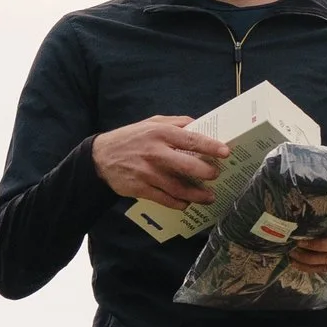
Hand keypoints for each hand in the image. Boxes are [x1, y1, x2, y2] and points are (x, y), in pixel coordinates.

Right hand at [94, 115, 229, 202]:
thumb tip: (201, 124)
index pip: (190, 139)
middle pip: (187, 166)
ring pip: (178, 187)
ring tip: (210, 197)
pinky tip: (186, 203)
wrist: (100, 157)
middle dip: (206, 173)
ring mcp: (147, 173)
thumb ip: (177, 123)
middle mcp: (154, 153)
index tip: (226, 152)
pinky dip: (178, 203)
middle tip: (217, 175)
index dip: (210, 147)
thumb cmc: (131, 138)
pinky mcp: (140, 188)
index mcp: (160, 133)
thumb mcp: (151, 123)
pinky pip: (164, 199)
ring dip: (197, 195)